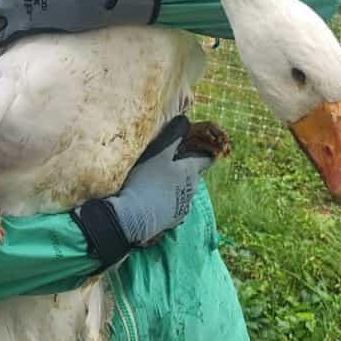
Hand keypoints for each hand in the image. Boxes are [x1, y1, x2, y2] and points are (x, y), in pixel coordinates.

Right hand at [72, 115, 212, 267]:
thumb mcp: (159, 152)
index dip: (205, 152)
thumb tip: (185, 120)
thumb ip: (173, 135)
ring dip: (175, 185)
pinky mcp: (173, 220)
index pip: (207, 159)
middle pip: (193, 175)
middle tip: (168, 162)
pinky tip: (154, 198)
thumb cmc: (147, 181)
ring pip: (184, 191)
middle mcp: (192, 190)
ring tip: (158, 182)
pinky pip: (174, 205)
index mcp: (190, 171)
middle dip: (184, 168)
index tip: (202, 147)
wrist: (134, 217)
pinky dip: (168, 200)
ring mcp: (183, 207)